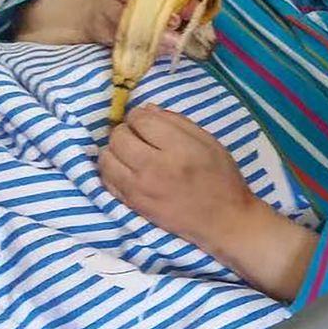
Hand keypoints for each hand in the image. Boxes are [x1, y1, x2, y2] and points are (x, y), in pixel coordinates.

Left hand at [100, 105, 258, 249]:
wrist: (222, 220)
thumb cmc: (221, 178)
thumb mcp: (209, 142)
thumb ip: (178, 122)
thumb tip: (146, 109)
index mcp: (178, 148)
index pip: (141, 119)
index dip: (141, 115)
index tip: (148, 121)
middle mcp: (154, 166)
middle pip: (119, 136)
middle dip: (127, 130)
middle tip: (141, 137)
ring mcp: (139, 187)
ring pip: (106, 156)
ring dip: (116, 149)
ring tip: (132, 153)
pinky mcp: (131, 203)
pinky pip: (105, 179)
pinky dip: (112, 168)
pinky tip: (127, 169)